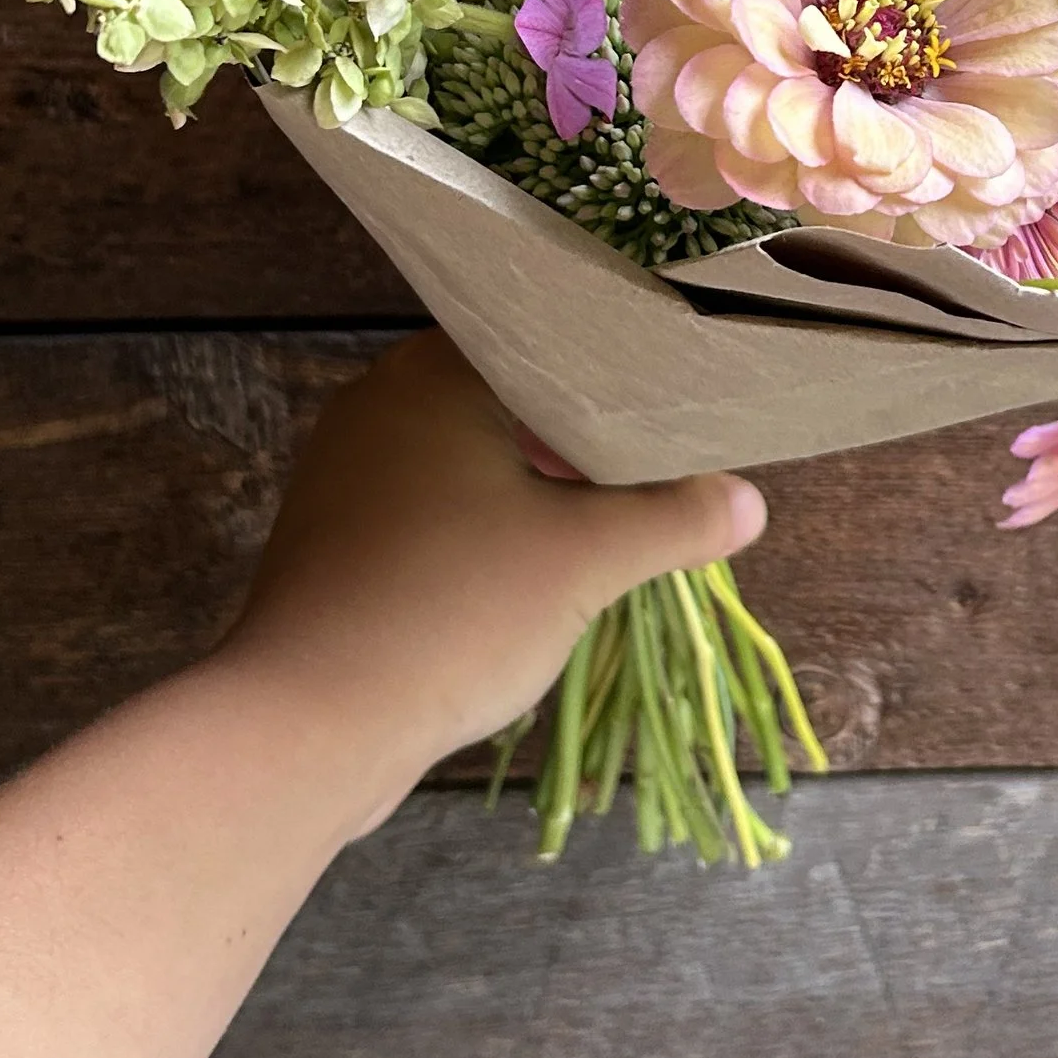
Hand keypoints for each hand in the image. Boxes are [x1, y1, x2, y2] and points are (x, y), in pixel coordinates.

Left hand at [207, 331, 766, 834]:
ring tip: (610, 520)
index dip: (618, 370)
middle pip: (508, 396)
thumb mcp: (585, 561)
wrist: (309, 721)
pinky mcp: (333, 537)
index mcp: (435, 373)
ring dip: (535, 487)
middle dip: (583, 437)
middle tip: (663, 465)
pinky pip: (429, 508)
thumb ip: (674, 519)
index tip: (681, 401)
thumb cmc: (451, 611)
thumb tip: (748, 502)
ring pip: (468, 457)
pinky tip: (531, 572)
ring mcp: (346, 472)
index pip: (545, 336)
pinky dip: (484, 528)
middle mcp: (379, 402)